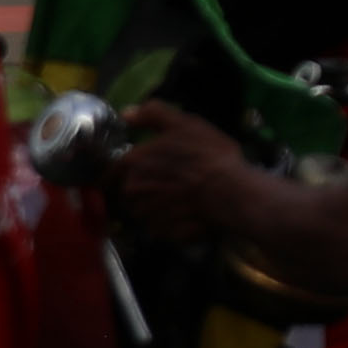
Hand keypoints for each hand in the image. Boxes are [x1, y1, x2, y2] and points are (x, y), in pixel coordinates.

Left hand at [101, 105, 258, 247]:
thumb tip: (126, 114)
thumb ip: (152, 115)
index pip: (115, 167)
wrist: (232, 194)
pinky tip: (184, 214)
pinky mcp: (161, 233)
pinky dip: (166, 222)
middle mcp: (133, 190)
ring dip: (153, 205)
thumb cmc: (209, 155)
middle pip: (129, 189)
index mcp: (134, 161)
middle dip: (143, 187)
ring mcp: (146, 214)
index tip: (136, 171)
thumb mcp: (184, 123)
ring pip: (141, 209)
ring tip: (178, 199)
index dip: (124, 168)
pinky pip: (157, 227)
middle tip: (168, 182)